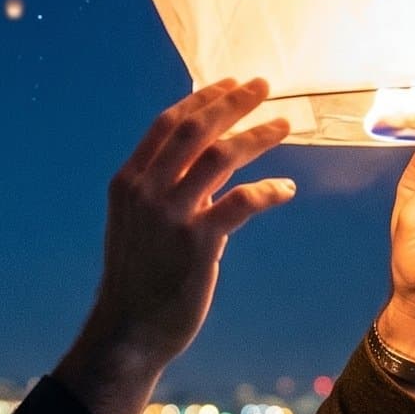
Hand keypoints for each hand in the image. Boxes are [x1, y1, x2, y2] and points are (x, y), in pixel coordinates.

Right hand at [81, 77, 297, 374]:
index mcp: (129, 181)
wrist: (129, 330)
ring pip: (221, 156)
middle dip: (233, 102)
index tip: (231, 83)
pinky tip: (286, 188)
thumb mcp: (138, 224)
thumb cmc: (139, 278)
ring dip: (257, 136)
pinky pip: (242, 201)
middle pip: (196, 129)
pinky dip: (269, 190)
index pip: (168, 124)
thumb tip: (209, 165)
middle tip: (264, 86)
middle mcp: (146, 190)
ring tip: (285, 125)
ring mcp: (170, 215)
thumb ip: (165, 190)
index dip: (203, 99)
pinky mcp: (198, 242)